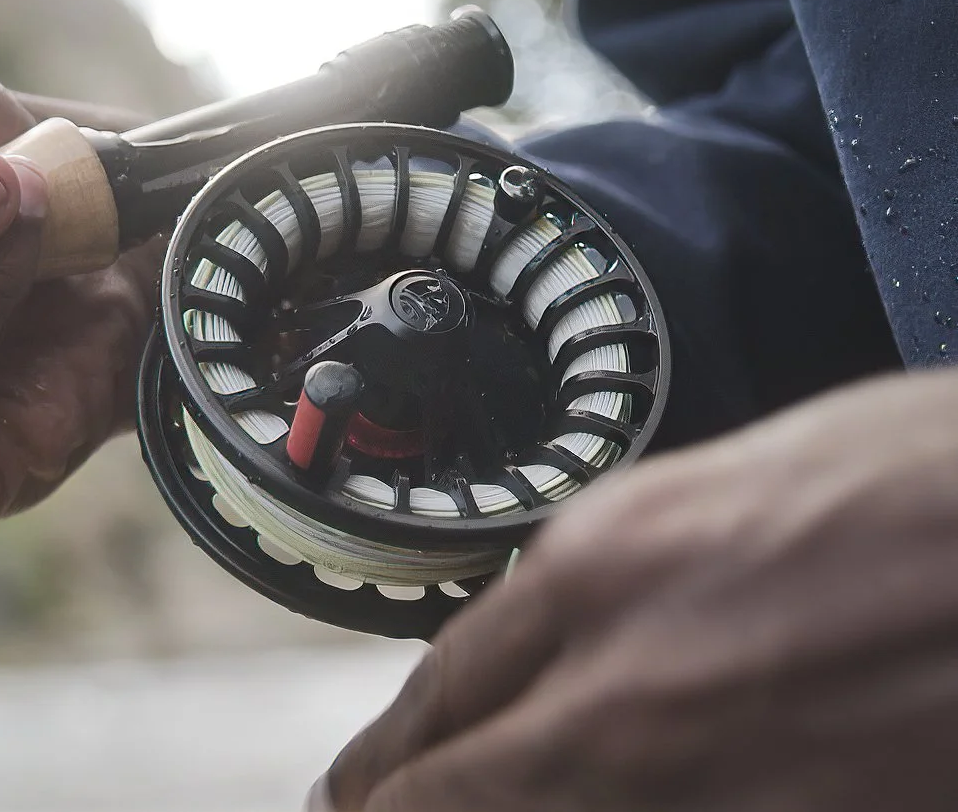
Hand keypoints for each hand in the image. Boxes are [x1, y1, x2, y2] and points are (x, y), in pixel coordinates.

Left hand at [313, 366, 957, 810]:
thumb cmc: (935, 476)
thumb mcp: (740, 485)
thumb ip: (633, 570)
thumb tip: (566, 627)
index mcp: (602, 564)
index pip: (443, 689)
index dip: (387, 757)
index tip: (356, 788)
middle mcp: (625, 686)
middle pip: (456, 791)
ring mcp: (709, 779)